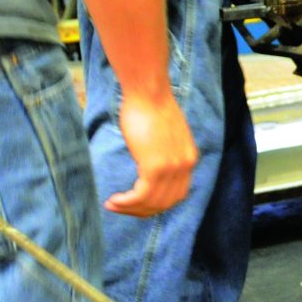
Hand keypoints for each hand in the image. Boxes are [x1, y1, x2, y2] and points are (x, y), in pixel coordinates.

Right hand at [104, 90, 195, 216]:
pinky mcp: (156, 166)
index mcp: (189, 158)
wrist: (148, 91)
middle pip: (165, 203)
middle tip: (120, 208)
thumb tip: (148, 168)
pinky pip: (142, 195)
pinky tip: (114, 201)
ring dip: (130, 209)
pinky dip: (127, 203)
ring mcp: (172, 167)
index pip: (176, 194)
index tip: (136, 204)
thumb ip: (163, 153)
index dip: (155, 204)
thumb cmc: (150, 107)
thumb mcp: (164, 136)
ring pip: (152, 202)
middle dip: (141, 210)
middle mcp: (185, 166)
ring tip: (112, 205)